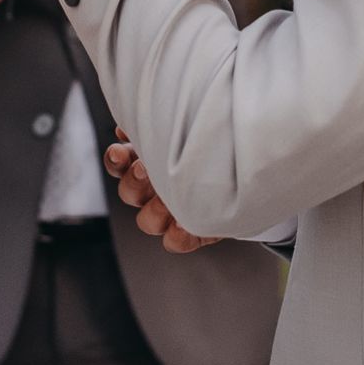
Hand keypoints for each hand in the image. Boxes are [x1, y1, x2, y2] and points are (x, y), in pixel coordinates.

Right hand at [104, 128, 220, 254]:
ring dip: (154, 211)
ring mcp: (171, 214)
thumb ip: (166, 125)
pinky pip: (174, 242)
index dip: (115, 160)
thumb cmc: (215, 143)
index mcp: (147, 162)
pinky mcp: (191, 233)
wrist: (248, 172)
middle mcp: (154, 190)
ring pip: (146, 221)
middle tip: (144, 169)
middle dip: (133, 182)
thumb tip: (136, 122)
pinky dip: (177, 235)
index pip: (118, 162)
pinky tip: (185, 224)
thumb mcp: (191, 129)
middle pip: (128, 193)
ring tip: (168, 200)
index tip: (120, 151)